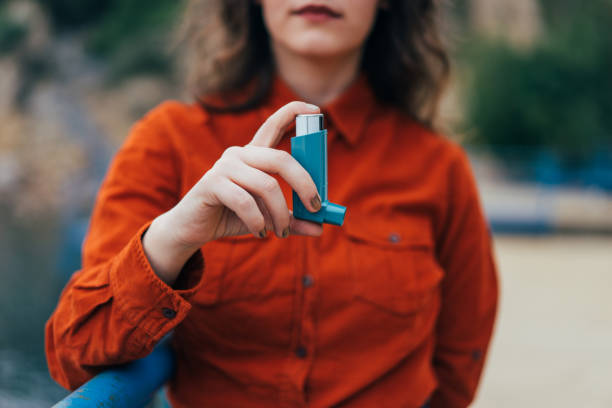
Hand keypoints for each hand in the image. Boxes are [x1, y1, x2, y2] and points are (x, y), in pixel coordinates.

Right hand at [143, 101, 322, 283]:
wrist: (191, 229)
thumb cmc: (231, 216)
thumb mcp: (266, 218)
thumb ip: (291, 219)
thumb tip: (319, 227)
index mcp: (254, 156)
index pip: (274, 124)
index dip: (295, 113)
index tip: (316, 111)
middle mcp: (240, 154)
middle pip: (282, 159)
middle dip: (304, 184)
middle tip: (315, 207)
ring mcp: (225, 166)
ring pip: (267, 186)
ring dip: (280, 214)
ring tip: (281, 232)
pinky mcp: (212, 183)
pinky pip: (245, 202)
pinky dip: (258, 221)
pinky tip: (260, 233)